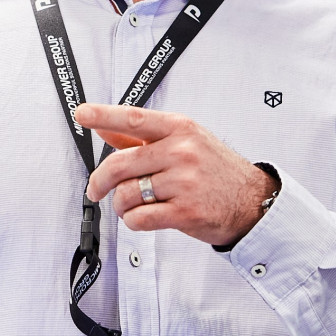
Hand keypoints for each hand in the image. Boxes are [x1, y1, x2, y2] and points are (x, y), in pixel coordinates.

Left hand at [74, 103, 275, 247]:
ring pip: (127, 194)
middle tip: (95, 189)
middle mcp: (182, 151)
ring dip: (120, 205)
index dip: (104, 115)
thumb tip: (105, 129)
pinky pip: (140, 218)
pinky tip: (141, 217)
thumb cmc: (215, 170)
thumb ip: (142, 137)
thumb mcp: (185, 142)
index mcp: (180, 129)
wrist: (253, 201)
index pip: (134, 118)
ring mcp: (184, 182)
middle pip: (120, 164)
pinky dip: (132, 221)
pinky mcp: (186, 212)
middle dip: (100, 180)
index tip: (82, 113)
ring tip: (129, 207)